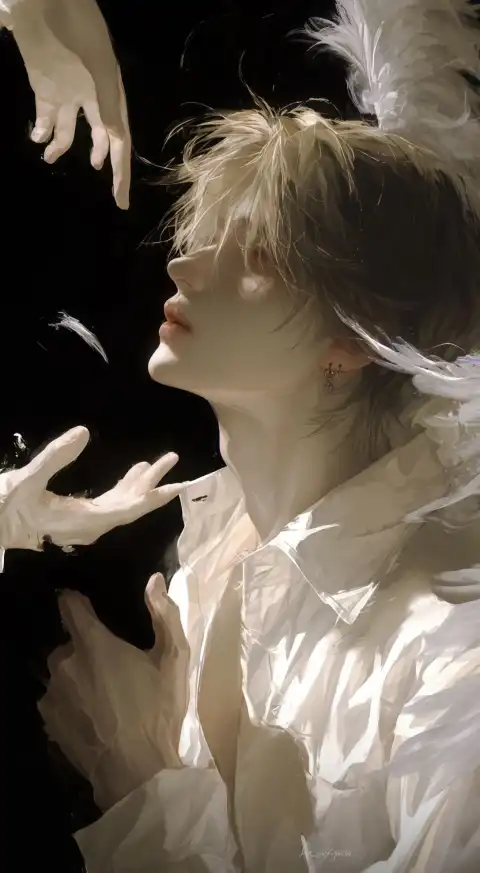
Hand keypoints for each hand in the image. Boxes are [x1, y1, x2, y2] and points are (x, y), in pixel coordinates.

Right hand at [0, 427, 186, 551]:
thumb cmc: (5, 507)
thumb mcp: (26, 480)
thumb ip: (55, 456)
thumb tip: (84, 432)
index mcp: (82, 521)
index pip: (127, 510)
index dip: (152, 497)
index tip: (176, 486)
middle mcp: (89, 526)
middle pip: (130, 506)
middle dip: (154, 485)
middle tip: (174, 460)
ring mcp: (84, 523)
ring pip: (122, 504)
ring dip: (140, 483)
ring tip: (161, 460)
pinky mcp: (77, 517)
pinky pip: (110, 504)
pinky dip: (124, 487)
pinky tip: (132, 474)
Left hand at [11, 0, 130, 207]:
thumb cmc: (76, 28)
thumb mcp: (99, 66)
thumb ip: (108, 102)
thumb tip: (118, 140)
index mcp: (112, 93)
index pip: (120, 141)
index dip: (120, 172)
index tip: (120, 200)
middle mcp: (93, 97)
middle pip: (102, 140)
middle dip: (103, 164)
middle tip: (106, 193)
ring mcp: (69, 92)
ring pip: (70, 130)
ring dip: (61, 147)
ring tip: (50, 159)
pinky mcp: (45, 86)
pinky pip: (47, 117)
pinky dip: (42, 131)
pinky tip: (38, 140)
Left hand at [39, 572, 188, 809]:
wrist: (136, 771)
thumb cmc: (158, 711)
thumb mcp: (174, 660)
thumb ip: (164, 614)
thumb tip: (153, 580)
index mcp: (93, 643)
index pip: (70, 605)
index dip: (76, 601)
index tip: (85, 604)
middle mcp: (64, 663)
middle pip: (68, 643)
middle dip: (85, 648)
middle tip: (112, 666)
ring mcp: (52, 695)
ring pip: (61, 674)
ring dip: (76, 676)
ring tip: (103, 695)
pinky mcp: (49, 721)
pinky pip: (56, 700)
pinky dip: (70, 702)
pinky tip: (92, 716)